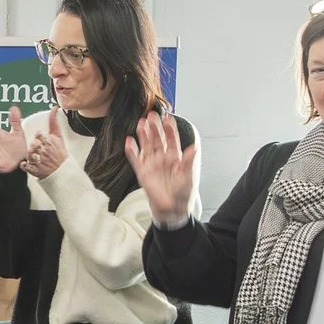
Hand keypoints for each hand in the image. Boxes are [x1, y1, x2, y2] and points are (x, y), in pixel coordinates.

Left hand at [21, 108, 64, 178]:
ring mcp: (40, 161)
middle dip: (34, 146)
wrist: (62, 168)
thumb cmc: (59, 151)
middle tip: (35, 147)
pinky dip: (25, 165)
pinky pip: (27, 166)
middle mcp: (44, 151)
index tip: (39, 136)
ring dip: (29, 154)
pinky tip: (25, 163)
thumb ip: (53, 122)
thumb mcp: (58, 136)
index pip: (40, 136)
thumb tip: (54, 109)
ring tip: (32, 155)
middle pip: (34, 145)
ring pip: (29, 155)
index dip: (38, 136)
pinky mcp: (36, 170)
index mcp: (49, 142)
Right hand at [124, 111, 195, 227]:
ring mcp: (151, 164)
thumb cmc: (182, 193)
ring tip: (141, 123)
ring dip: (143, 134)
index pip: (172, 139)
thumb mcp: (188, 176)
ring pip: (146, 145)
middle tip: (152, 115)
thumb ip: (189, 161)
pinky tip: (129, 141)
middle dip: (155, 127)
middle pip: (158, 139)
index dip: (170, 129)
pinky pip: (135, 158)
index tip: (168, 118)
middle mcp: (162, 158)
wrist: (171, 208)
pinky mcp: (142, 172)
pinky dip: (131, 150)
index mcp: (175, 157)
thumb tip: (194, 147)